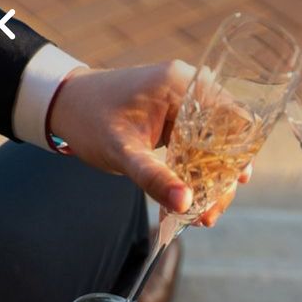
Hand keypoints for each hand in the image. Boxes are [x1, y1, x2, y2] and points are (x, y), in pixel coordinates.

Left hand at [49, 62, 252, 219]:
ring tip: (198, 217)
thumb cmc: (88, 119)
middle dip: (220, 179)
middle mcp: (187, 90)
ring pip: (211, 149)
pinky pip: (194, 151)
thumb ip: (153, 177)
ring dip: (207, 184)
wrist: (62, 106)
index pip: (230, 115)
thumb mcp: (121, 151)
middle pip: (224, 137)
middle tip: (209, 214)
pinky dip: (192, 177)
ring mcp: (182, 107)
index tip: (237, 182)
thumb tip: (185, 203)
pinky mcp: (174, 123)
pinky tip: (184, 204)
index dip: (239, 150)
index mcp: (180, 84)